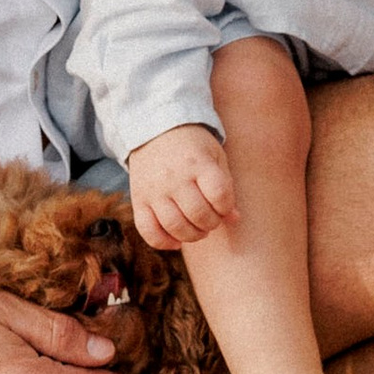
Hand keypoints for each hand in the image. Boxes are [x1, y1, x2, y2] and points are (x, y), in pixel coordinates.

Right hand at [129, 124, 235, 251]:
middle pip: (198, 215)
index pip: (219, 195)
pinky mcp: (139, 199)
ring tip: (198, 229)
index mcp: (198, 163)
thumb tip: (234, 219)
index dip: (226, 206)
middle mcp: (174, 178)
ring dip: (192, 235)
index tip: (223, 204)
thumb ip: (226, 187)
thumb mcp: (214, 157)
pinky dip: (164, 242)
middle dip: (211, 223)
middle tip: (211, 219)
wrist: (154, 130)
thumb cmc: (192, 147)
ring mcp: (154, 190)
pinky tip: (177, 241)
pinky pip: (148, 230)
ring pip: (175, 226)